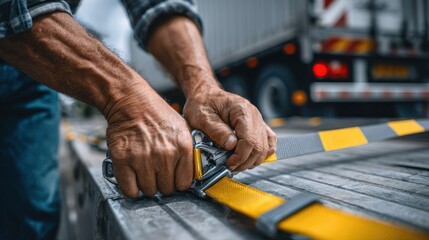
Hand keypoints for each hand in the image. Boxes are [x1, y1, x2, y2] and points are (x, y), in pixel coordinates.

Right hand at [105, 83, 192, 197]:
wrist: (132, 102)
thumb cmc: (156, 115)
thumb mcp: (183, 129)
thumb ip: (188, 153)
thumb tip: (191, 174)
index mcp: (182, 147)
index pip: (184, 183)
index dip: (177, 182)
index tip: (172, 178)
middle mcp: (165, 155)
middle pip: (166, 189)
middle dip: (161, 183)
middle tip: (156, 172)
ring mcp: (143, 158)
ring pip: (149, 191)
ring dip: (146, 185)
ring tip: (144, 171)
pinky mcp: (123, 160)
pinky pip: (129, 190)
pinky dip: (130, 188)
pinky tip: (133, 177)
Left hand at [183, 87, 276, 171]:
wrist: (205, 94)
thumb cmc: (202, 103)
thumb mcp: (202, 117)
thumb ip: (216, 130)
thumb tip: (231, 145)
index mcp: (241, 110)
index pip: (249, 140)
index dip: (240, 157)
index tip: (228, 164)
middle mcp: (254, 114)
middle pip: (259, 146)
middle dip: (245, 161)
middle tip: (230, 167)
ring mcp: (258, 120)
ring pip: (265, 147)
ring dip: (252, 160)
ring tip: (237, 164)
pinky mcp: (258, 125)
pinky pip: (269, 142)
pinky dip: (262, 154)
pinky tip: (249, 158)